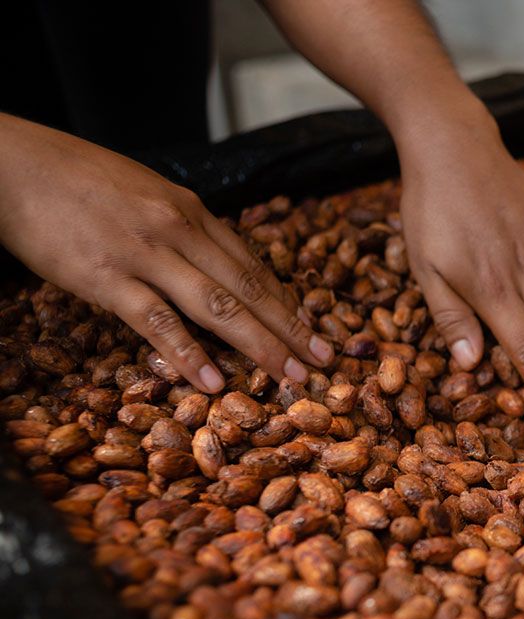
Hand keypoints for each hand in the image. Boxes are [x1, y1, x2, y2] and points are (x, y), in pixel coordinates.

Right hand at [0, 114, 333, 392]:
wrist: (13, 164)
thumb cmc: (75, 178)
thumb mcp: (145, 192)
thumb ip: (182, 226)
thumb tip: (212, 259)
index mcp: (191, 210)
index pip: (253, 264)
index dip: (288, 302)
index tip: (317, 330)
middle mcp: (178, 230)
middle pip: (249, 288)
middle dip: (292, 328)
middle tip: (325, 362)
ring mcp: (144, 255)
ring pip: (217, 306)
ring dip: (260, 345)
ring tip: (291, 377)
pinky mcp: (106, 279)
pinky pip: (158, 322)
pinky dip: (189, 355)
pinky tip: (214, 382)